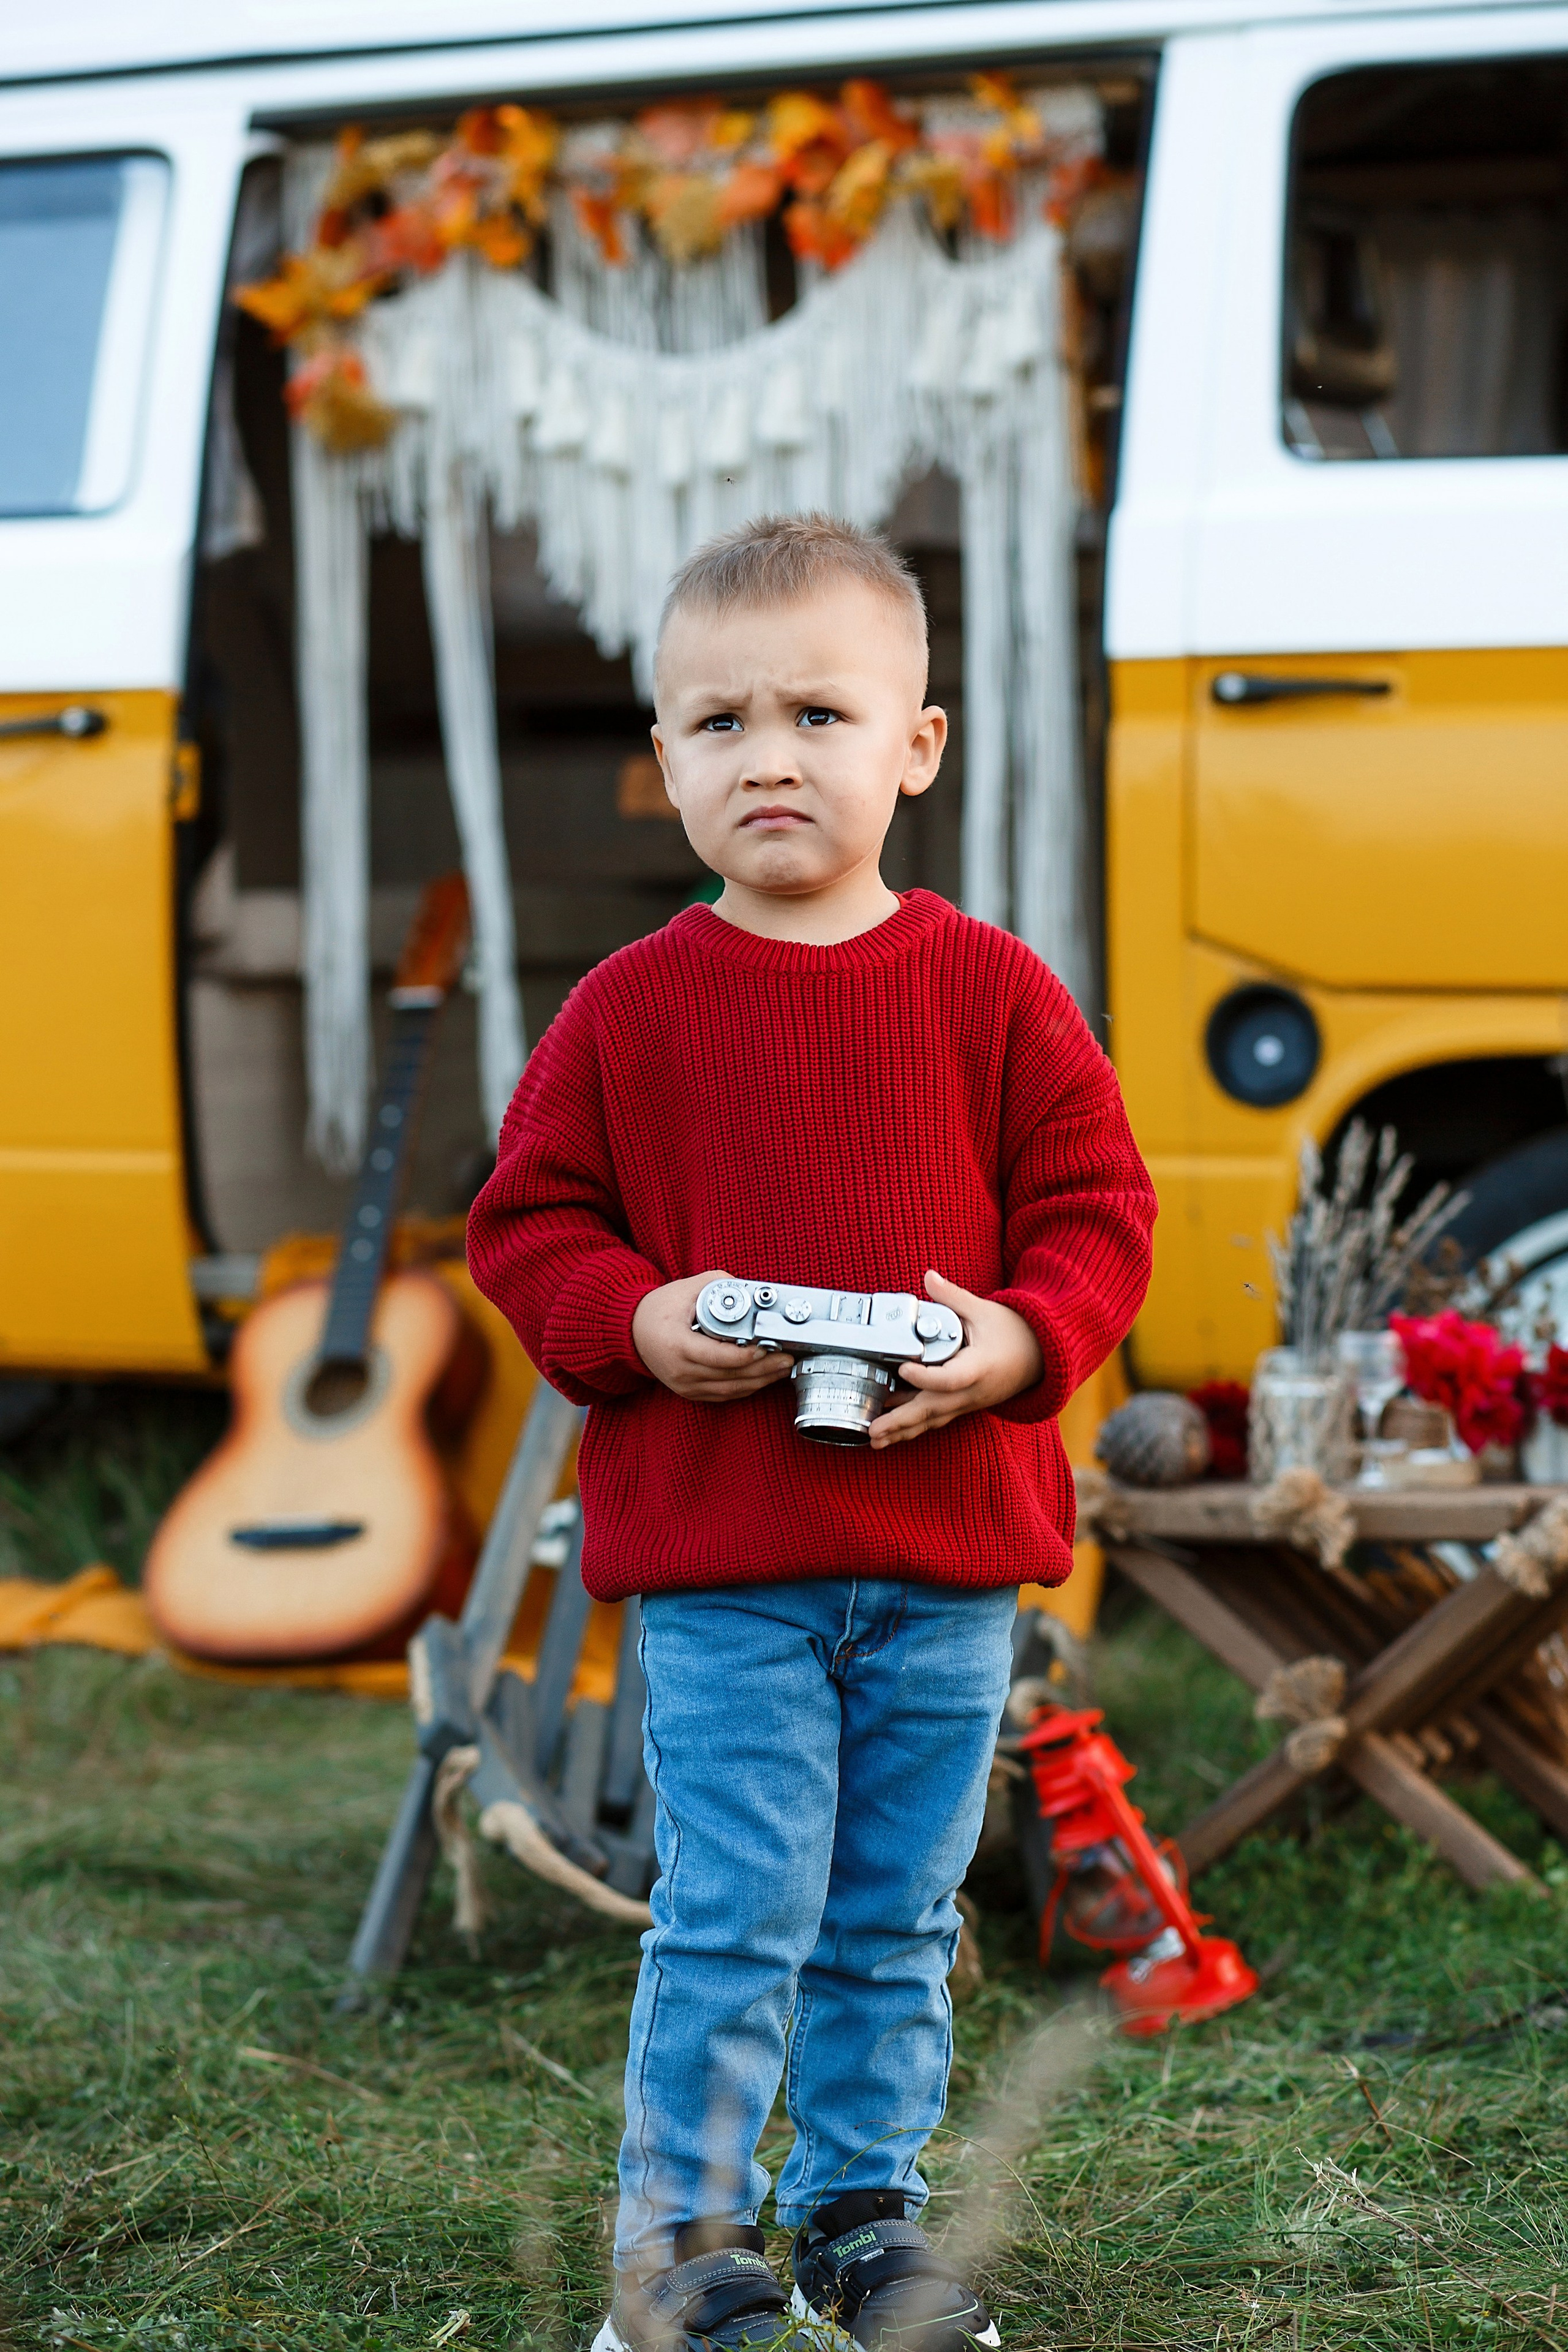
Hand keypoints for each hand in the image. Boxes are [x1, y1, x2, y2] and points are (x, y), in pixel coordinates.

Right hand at [632, 1271, 794, 1402]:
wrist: (632, 1330)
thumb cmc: (660, 1307)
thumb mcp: (688, 1288)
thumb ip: (721, 1286)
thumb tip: (752, 1292)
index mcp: (677, 1345)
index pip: (719, 1357)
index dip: (748, 1356)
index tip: (768, 1345)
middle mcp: (680, 1371)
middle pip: (730, 1377)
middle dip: (764, 1369)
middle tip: (788, 1357)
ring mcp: (684, 1386)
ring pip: (730, 1390)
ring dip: (760, 1381)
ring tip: (782, 1367)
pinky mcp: (689, 1392)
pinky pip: (723, 1394)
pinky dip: (746, 1387)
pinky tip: (764, 1377)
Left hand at [868, 1270, 1043, 1449]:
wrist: (1042, 1357)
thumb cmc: (1015, 1332)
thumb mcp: (983, 1310)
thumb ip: (952, 1296)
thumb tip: (929, 1276)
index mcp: (980, 1367)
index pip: (950, 1379)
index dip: (925, 1377)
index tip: (903, 1366)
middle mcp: (973, 1392)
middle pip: (935, 1409)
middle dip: (902, 1421)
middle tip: (873, 1430)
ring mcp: (968, 1403)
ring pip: (933, 1419)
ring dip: (903, 1431)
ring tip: (875, 1439)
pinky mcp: (964, 1406)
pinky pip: (937, 1419)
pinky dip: (915, 1426)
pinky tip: (892, 1431)